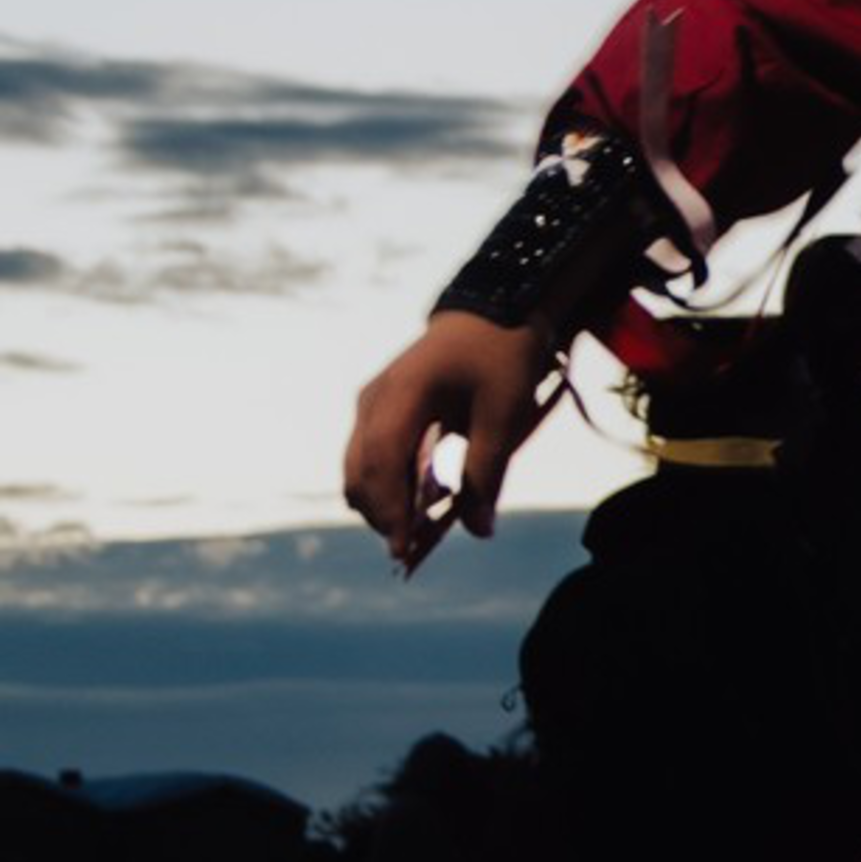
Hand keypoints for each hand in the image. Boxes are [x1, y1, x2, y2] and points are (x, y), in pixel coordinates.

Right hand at [342, 315, 556, 569]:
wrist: (493, 310)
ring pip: (358, 467)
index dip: (388, 512)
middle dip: (382, 515)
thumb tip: (479, 531)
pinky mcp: (377, 405)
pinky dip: (384, 482)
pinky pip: (367, 454)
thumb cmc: (502, 357)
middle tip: (414, 548)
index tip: (404, 550)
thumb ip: (486, 474)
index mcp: (403, 394)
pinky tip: (416, 499)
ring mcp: (371, 400)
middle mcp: (375, 398)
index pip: (381, 464)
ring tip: (417, 527)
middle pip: (359, 473)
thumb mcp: (503, 416)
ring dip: (381, 501)